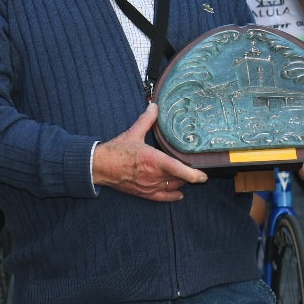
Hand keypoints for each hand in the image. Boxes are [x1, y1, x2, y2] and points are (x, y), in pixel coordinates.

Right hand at [92, 103, 206, 200]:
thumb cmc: (117, 151)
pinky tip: (179, 194)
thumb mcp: (134, 133)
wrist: (101, 166)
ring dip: (181, 182)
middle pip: (179, 178)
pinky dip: (173, 196)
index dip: (194, 174)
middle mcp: (154, 175)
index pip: (179, 170)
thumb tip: (154, 106)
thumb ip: (147, 119)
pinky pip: (162, 197)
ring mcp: (149, 186)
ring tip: (187, 175)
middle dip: (188, 174)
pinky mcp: (144, 193)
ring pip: (173, 186)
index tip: (203, 175)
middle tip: (195, 167)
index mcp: (154, 160)